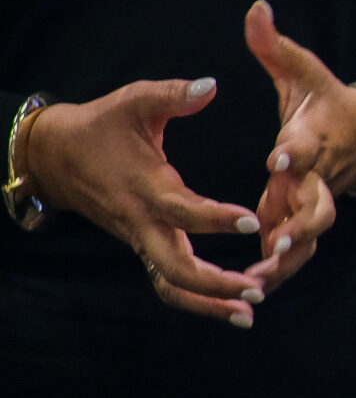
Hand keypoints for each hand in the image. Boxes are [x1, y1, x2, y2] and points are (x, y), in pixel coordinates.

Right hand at [12, 78, 269, 324]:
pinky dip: (196, 297)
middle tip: (258, 288)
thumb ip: (172, 94)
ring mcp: (140, 238)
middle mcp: (143, 221)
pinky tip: (229, 306)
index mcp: (146, 187)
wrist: (55, 156)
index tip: (251, 220)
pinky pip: (167, 280)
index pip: (182, 210)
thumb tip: (210, 85)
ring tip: (250, 312)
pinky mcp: (142, 245)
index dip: (214, 218)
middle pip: (174, 267)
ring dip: (208, 302)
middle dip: (215, 283)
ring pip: (170, 284)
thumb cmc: (101, 125)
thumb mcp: (134, 101)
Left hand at [243, 0, 355, 292]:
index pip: (305, 145)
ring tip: (262, 278)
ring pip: (309, 236)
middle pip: (318, 203)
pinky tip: (251, 290)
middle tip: (282, 239)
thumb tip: (255, 6)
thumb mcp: (305, 71)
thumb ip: (274, 45)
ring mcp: (314, 201)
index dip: (294, 152)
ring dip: (289, 258)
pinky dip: (278, 270)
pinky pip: (296, 250)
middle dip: (302, 222)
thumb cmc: (328, 102)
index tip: (278, 158)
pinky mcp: (304, 219)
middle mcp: (317, 175)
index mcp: (313, 138)